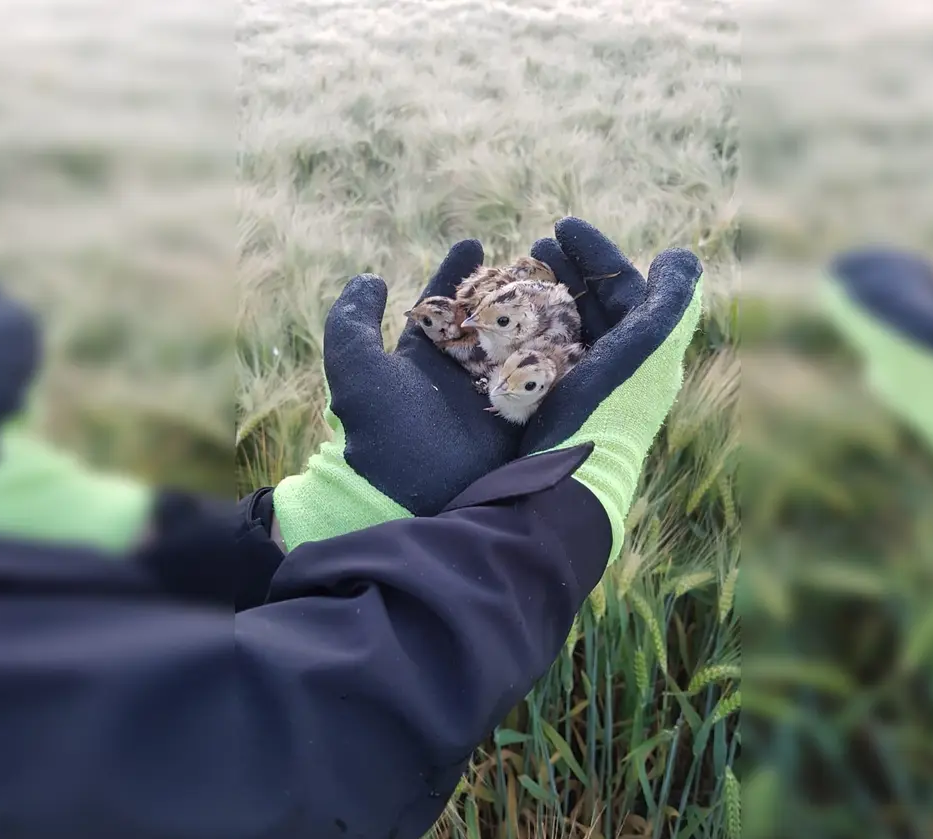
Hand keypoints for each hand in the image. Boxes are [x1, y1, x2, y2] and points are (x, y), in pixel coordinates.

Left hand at [270, 238, 581, 549]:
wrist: (409, 502)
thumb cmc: (378, 435)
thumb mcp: (355, 369)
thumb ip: (351, 321)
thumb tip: (370, 278)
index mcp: (422, 360)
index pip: (442, 305)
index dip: (455, 272)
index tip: (472, 242)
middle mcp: (458, 377)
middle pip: (488, 320)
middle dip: (508, 287)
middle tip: (532, 255)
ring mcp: (492, 399)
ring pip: (521, 344)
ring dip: (540, 313)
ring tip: (560, 279)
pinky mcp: (522, 423)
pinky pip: (546, 380)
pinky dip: (562, 353)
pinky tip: (581, 324)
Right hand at [515, 217, 705, 560]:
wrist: (568, 477)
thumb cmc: (611, 405)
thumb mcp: (650, 344)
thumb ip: (671, 297)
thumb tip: (681, 255)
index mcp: (646, 355)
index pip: (626, 288)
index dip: (598, 252)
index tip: (561, 223)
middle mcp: (617, 373)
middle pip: (594, 307)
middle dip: (567, 271)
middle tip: (534, 245)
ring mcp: (580, 392)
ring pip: (564, 329)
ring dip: (542, 296)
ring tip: (514, 272)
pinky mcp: (545, 409)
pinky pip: (535, 357)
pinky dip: (520, 329)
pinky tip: (496, 317)